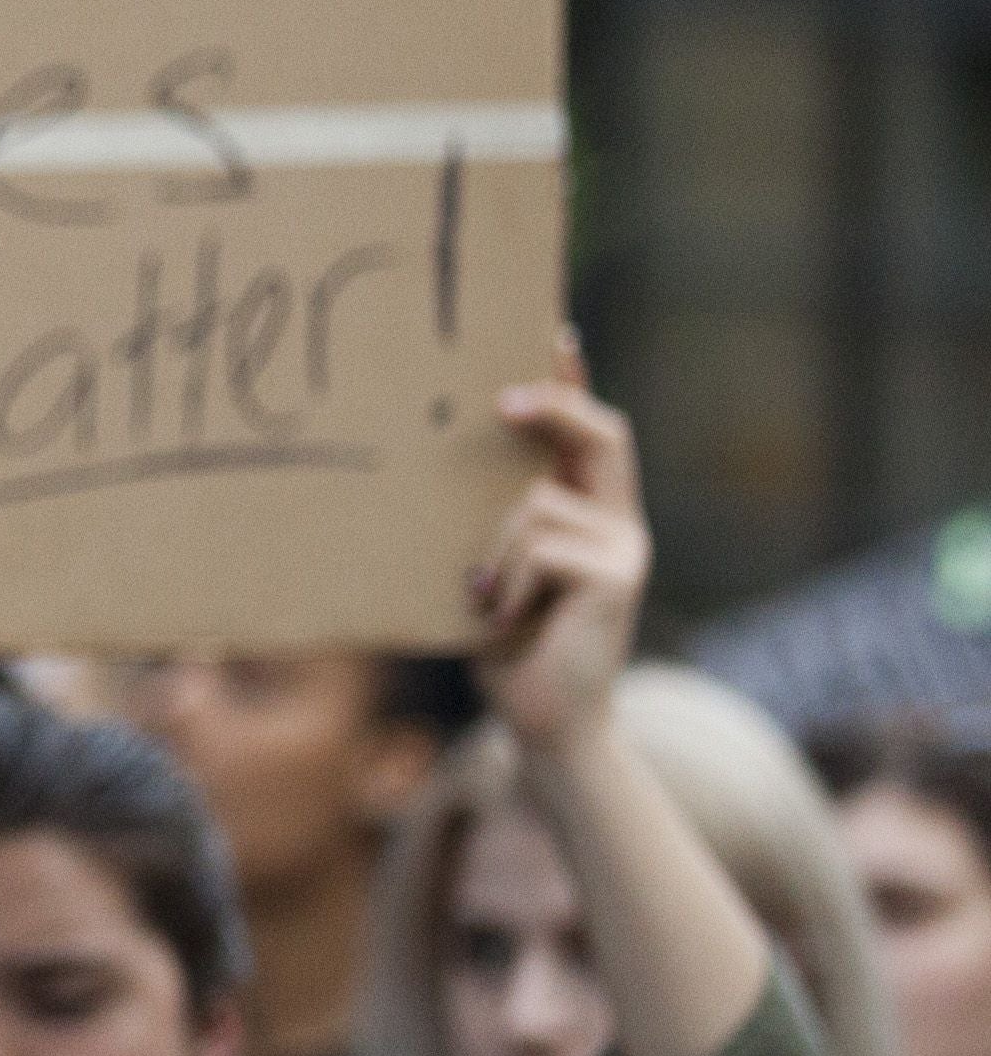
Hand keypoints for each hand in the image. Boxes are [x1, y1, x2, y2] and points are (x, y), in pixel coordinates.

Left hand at [470, 334, 647, 752]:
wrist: (546, 722)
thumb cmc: (506, 647)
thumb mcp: (490, 574)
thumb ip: (488, 526)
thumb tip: (429, 472)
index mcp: (589, 511)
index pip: (590, 430)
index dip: (574, 381)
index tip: (551, 333)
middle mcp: (618, 520)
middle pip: (598, 434)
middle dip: (551, 405)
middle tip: (500, 400)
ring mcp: (625, 546)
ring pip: (536, 504)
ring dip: (491, 549)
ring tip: (478, 596)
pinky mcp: (618, 577)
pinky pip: (540, 547)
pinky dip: (505, 580)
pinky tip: (497, 617)